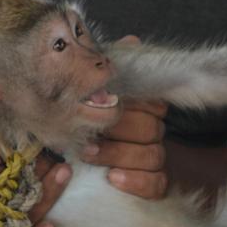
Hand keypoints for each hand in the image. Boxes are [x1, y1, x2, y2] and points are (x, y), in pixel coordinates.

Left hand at [81, 35, 169, 198]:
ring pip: (153, 155)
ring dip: (119, 155)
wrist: (70, 167)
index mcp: (143, 107)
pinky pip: (157, 183)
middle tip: (86, 136)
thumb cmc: (81, 125)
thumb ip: (108, 70)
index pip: (152, 102)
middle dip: (117, 132)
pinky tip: (113, 179)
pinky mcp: (154, 185)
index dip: (129, 105)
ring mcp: (155, 158)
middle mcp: (153, 130)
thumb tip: (133, 41)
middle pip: (151, 129)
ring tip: (89, 156)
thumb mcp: (88, 95)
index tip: (104, 105)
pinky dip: (136, 181)